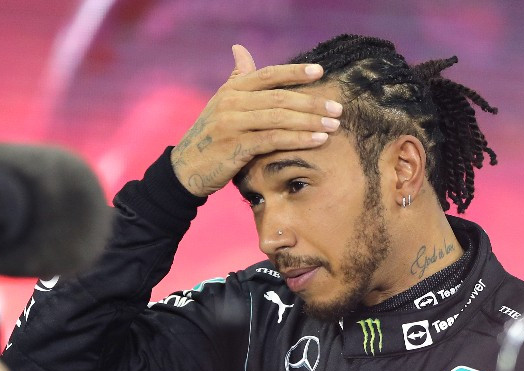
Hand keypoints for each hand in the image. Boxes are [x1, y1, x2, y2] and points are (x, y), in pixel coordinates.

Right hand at [171, 44, 342, 196]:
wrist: (186, 168)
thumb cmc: (211, 135)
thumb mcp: (222, 103)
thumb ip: (238, 78)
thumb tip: (240, 49)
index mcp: (232, 89)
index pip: (268, 75)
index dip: (295, 72)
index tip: (320, 72)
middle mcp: (231, 102)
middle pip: (280, 97)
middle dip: (312, 102)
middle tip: (337, 108)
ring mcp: (232, 124)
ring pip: (279, 118)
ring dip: (310, 121)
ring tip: (334, 125)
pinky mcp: (236, 147)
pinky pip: (274, 140)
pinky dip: (299, 139)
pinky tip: (318, 140)